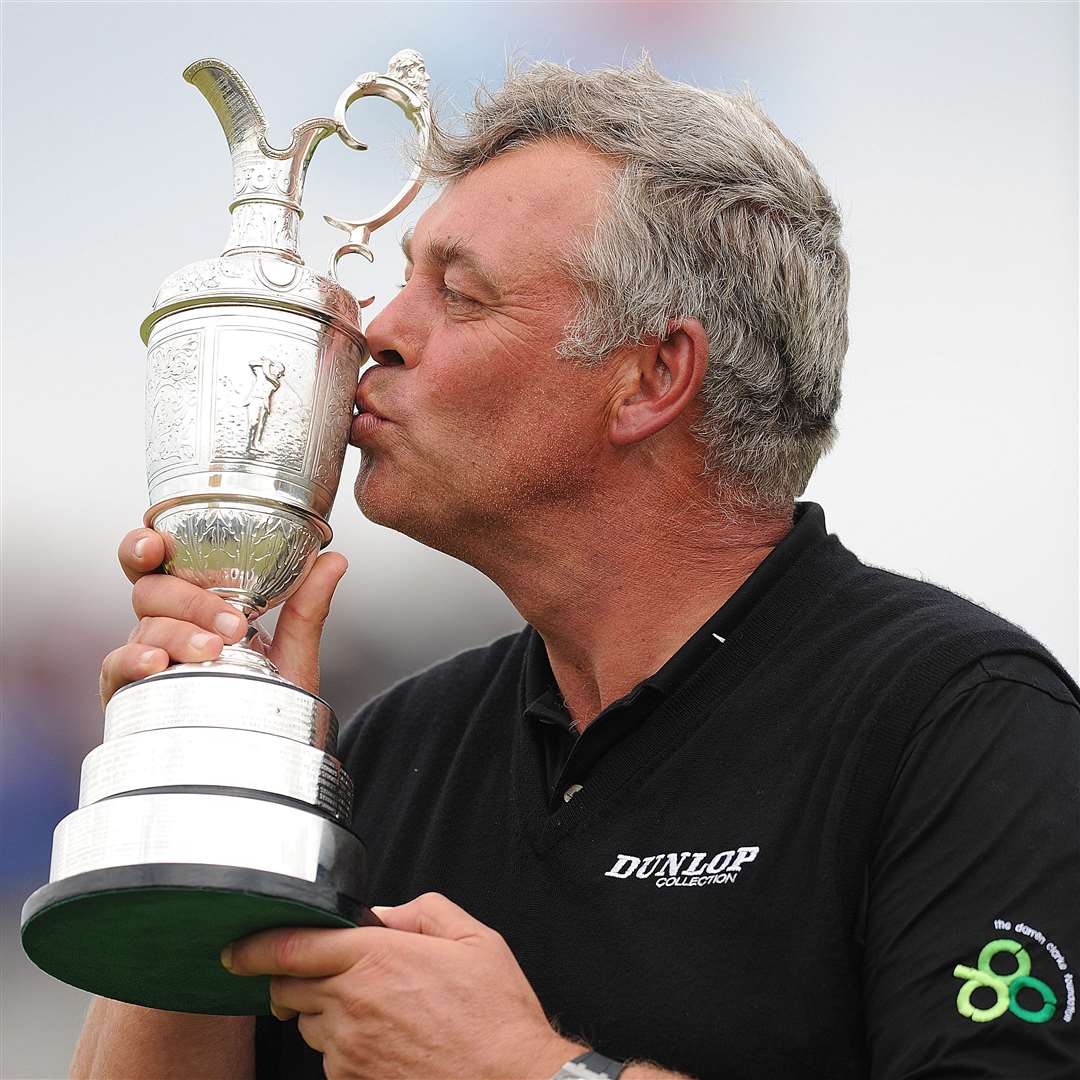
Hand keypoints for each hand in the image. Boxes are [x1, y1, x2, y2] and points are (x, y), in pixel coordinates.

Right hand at [99, 527, 347, 708]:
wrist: (261, 760)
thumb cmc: (265, 701)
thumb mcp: (293, 654)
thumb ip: (308, 609)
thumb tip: (335, 560)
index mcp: (195, 604)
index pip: (161, 563)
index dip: (147, 545)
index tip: (158, 541)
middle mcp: (164, 624)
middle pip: (153, 589)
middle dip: (191, 600)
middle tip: (233, 625)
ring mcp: (145, 656)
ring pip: (144, 627)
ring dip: (178, 634)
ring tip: (212, 650)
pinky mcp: (128, 692)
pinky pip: (117, 668)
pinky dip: (134, 661)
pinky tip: (157, 665)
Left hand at [222, 893, 582, 1079]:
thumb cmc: (495, 1016)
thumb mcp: (474, 939)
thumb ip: (423, 913)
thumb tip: (385, 914)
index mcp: (378, 957)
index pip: (293, 947)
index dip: (255, 946)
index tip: (237, 948)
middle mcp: (353, 1004)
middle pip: (289, 987)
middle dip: (294, 978)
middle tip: (322, 975)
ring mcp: (350, 1051)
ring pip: (309, 1025)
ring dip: (324, 1013)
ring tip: (374, 1011)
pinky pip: (330, 1061)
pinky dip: (345, 1047)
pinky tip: (386, 1042)